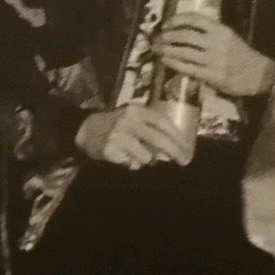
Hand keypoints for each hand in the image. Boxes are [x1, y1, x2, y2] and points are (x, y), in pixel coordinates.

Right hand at [76, 103, 196, 170]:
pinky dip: (132, 164)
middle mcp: (128, 121)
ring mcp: (118, 136)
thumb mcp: (134, 119)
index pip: (163, 123)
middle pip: (159, 139)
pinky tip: (125, 158)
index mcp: (137, 111)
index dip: (178, 137)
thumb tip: (172, 151)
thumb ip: (152, 129)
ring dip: (147, 160)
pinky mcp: (110, 150)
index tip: (188, 149)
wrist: (86, 129)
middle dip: (175, 152)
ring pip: (146, 156)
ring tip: (138, 155)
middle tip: (184, 162)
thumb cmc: (117, 125)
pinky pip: (131, 163)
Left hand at [151, 10, 273, 99]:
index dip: (177, 20)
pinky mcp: (211, 75)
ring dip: (166, 49)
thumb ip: (211, 32)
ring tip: (157, 49)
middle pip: (185, 35)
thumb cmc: (242, 55)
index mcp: (221, 30)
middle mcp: (216, 43)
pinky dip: (173, 63)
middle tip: (157, 38)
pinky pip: (187, 67)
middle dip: (167, 36)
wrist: (258, 75)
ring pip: (183, 51)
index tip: (166, 24)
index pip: (195, 19)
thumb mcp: (229, 37)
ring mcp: (213, 60)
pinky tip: (165, 61)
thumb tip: (185, 29)